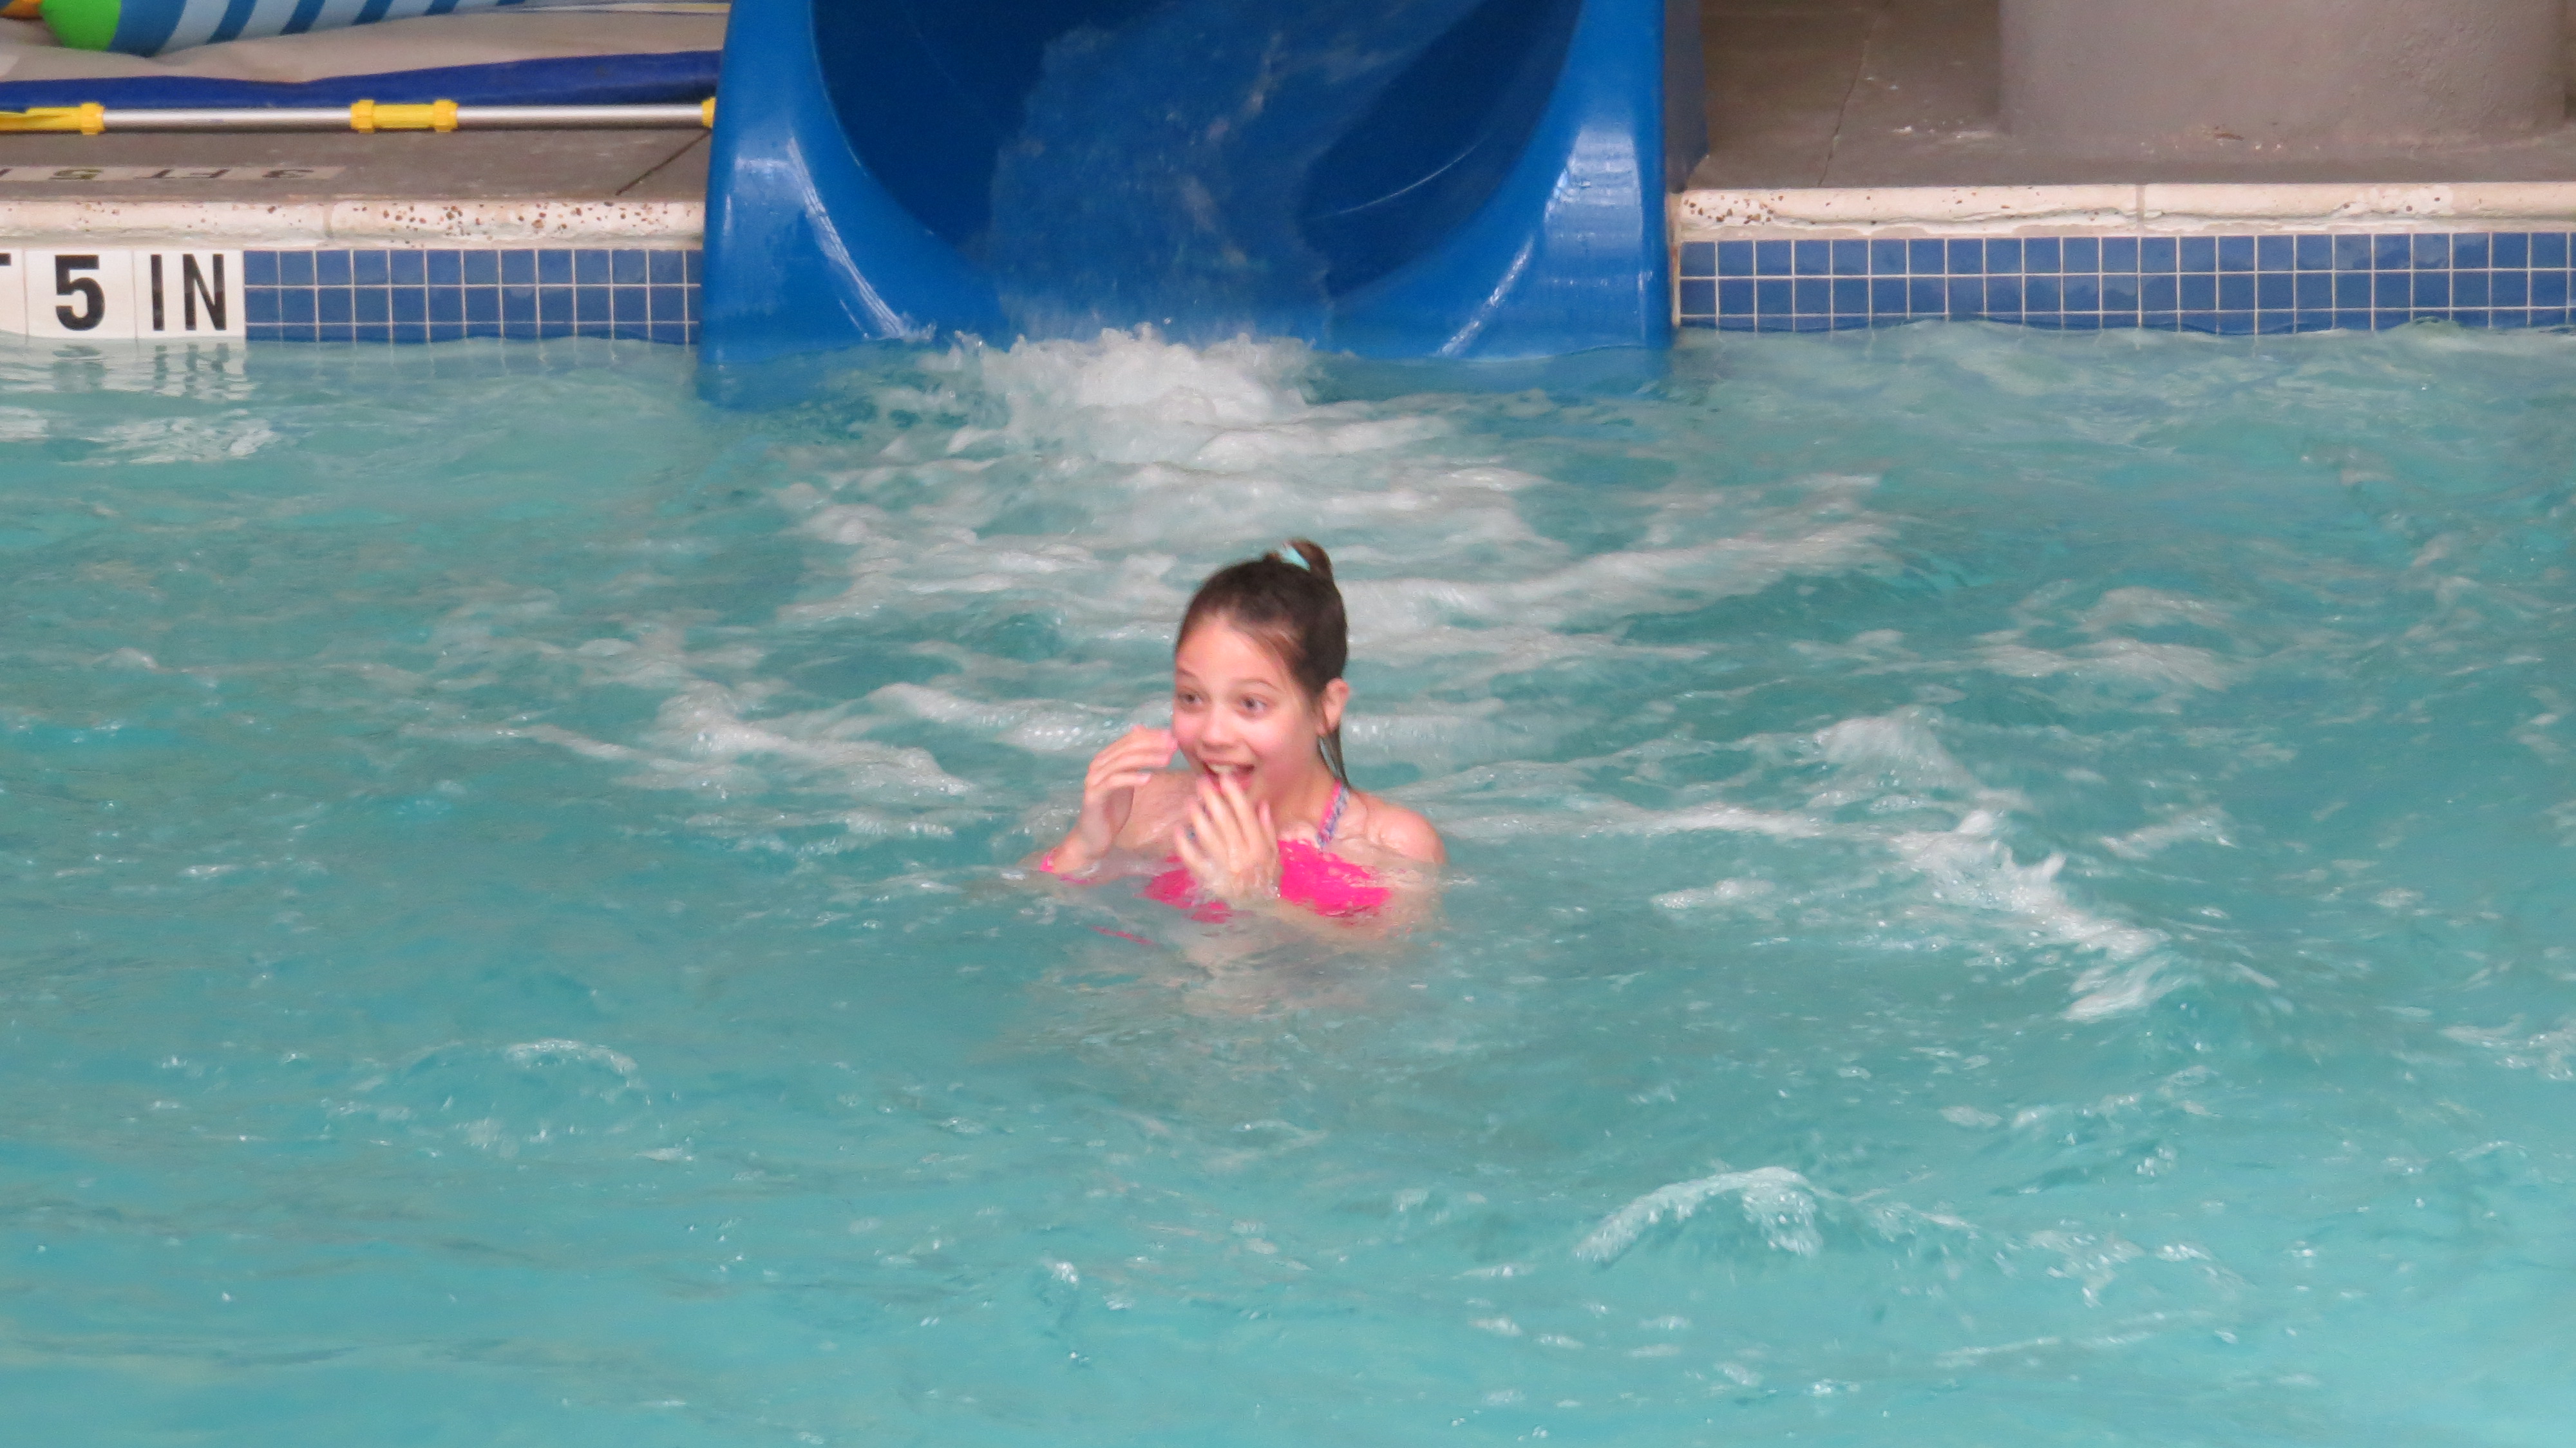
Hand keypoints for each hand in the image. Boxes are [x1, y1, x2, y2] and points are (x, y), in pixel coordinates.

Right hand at [1054, 726, 1173, 870]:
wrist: (1094, 836)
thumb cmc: (1112, 809)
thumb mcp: (1127, 781)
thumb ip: (1134, 761)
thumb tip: (1144, 738)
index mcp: (1106, 758)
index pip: (1130, 739)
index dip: (1151, 736)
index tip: (1172, 736)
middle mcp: (1098, 764)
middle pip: (1127, 747)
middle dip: (1152, 744)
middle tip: (1173, 745)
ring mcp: (1094, 779)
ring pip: (1122, 762)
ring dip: (1147, 759)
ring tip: (1166, 760)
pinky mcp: (1094, 795)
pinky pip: (1114, 782)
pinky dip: (1131, 778)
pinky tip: (1148, 779)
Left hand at [1174, 772, 1279, 906]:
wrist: (1257, 908)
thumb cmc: (1265, 877)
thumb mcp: (1274, 854)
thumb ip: (1268, 829)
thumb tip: (1261, 803)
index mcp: (1259, 846)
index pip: (1245, 814)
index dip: (1234, 794)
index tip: (1223, 778)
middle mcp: (1242, 855)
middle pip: (1224, 820)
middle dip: (1211, 798)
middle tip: (1201, 783)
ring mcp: (1225, 867)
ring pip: (1208, 836)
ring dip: (1197, 817)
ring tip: (1189, 802)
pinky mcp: (1210, 879)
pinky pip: (1194, 860)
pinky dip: (1184, 845)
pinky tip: (1178, 831)